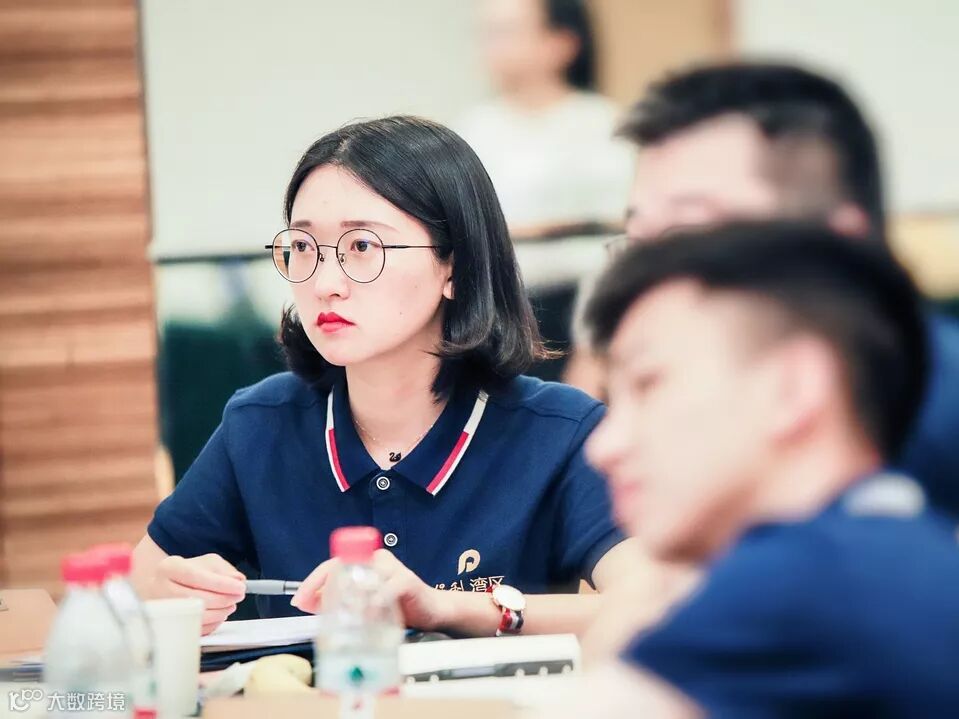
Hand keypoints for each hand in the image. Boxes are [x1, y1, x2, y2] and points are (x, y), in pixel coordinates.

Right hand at [149, 553, 245, 634]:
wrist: (161, 587)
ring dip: (220, 612)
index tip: (240, 587)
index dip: (221, 584)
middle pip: (196, 598)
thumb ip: (224, 570)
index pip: (196, 576)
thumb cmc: (187, 574)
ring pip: (195, 616)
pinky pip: (195, 629)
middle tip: (239, 596)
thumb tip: (238, 580)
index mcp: (169, 568)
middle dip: (224, 598)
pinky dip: (213, 624)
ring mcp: (162, 610)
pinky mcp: (168, 626)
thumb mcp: (206, 563)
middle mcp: (160, 589)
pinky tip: (220, 615)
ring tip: (231, 605)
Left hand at [291, 549, 448, 630]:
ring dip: (351, 600)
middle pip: (342, 567)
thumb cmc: (396, 607)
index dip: (313, 582)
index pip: (331, 565)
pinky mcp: (407, 580)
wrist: (431, 612)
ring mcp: (392, 568)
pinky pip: (387, 588)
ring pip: (362, 577)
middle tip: (318, 610)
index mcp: (362, 563)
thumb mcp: (361, 605)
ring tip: (346, 618)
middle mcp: (375, 560)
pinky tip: (371, 616)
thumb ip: (335, 601)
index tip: (298, 600)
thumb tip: (306, 602)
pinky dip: (376, 603)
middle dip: (325, 590)